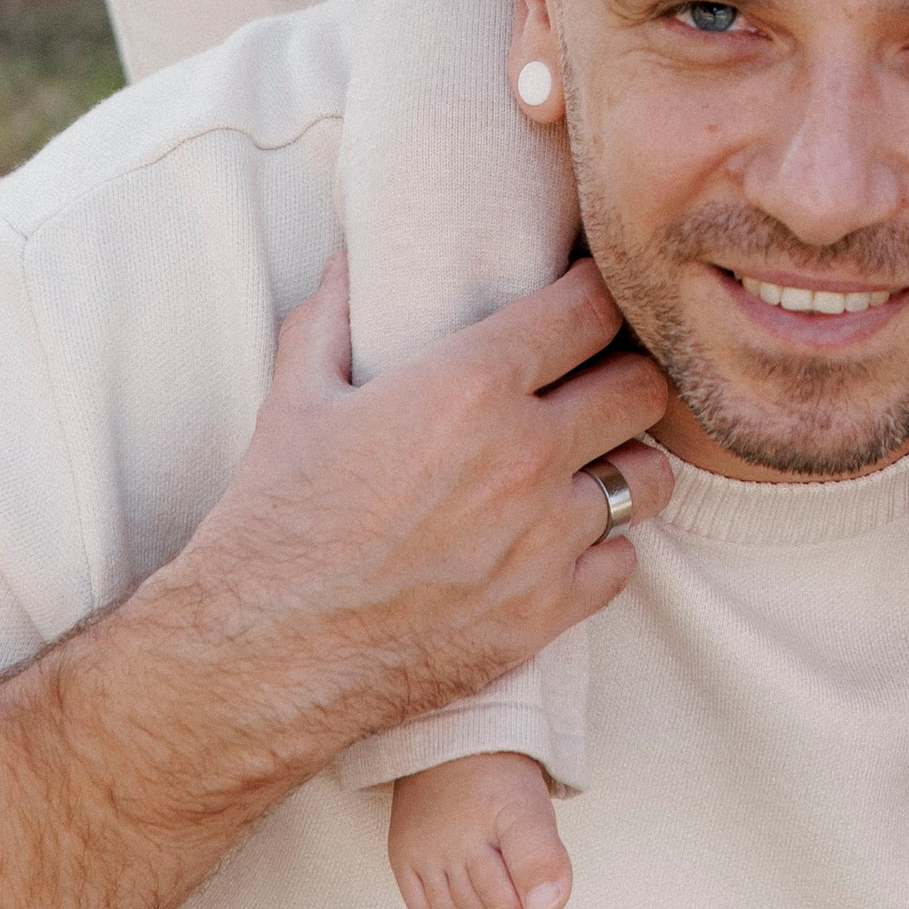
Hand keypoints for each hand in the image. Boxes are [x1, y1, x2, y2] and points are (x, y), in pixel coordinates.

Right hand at [0, 254, 672, 908]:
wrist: (260, 653)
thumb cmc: (276, 516)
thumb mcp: (298, 390)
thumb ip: (339, 309)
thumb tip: (358, 256)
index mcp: (470, 382)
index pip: (593, 305)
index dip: (595, 297)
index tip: (584, 305)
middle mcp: (524, 454)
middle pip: (644, 385)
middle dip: (624, 375)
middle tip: (596, 385)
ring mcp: (542, 540)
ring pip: (649, 477)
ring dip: (625, 465)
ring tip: (591, 466)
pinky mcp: (545, 614)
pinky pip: (622, 562)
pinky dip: (601, 550)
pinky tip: (561, 543)